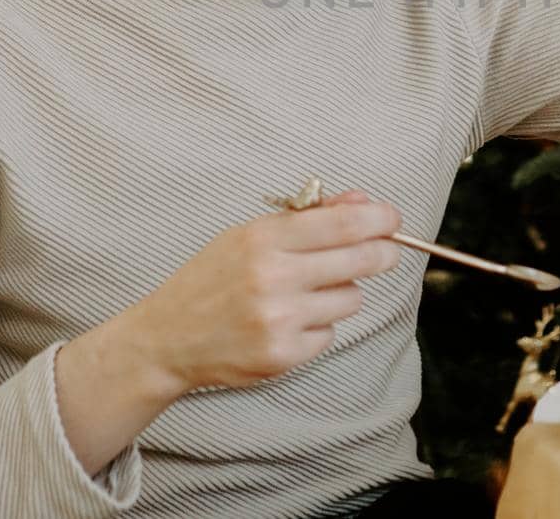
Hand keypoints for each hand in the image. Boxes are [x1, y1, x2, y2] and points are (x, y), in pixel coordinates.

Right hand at [124, 189, 401, 393]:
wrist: (166, 338)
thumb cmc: (210, 279)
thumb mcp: (249, 235)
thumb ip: (308, 218)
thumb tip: (363, 203)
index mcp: (263, 239)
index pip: (344, 224)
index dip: (380, 219)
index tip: (392, 219)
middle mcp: (273, 278)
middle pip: (360, 261)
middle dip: (383, 253)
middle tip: (386, 251)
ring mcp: (279, 320)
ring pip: (351, 299)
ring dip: (341, 293)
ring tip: (307, 292)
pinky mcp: (283, 356)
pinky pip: (329, 334)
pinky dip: (317, 326)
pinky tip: (287, 322)